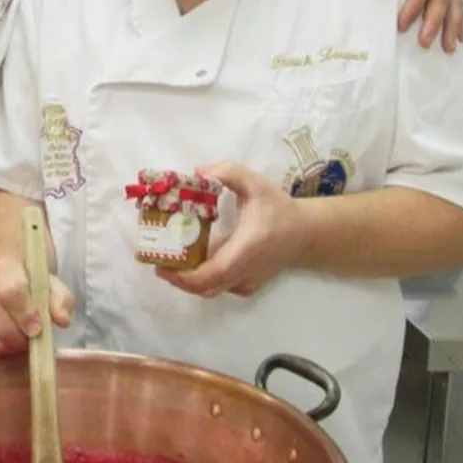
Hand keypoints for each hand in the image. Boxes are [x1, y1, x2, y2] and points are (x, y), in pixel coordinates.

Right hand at [0, 256, 73, 361]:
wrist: (0, 266)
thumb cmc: (28, 278)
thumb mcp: (51, 283)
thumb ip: (60, 299)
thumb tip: (61, 319)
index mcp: (6, 271)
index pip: (9, 293)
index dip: (24, 315)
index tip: (37, 330)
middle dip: (19, 339)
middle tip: (31, 339)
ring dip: (6, 348)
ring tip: (17, 341)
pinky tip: (1, 345)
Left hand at [157, 160, 306, 298]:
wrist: (305, 234)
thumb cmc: (278, 208)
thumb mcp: (255, 182)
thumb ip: (228, 172)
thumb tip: (197, 172)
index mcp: (248, 247)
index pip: (214, 272)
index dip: (185, 275)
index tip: (162, 263)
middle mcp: (246, 271)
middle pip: (205, 288)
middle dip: (177, 277)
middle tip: (157, 258)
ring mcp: (246, 283)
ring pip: (209, 290)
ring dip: (186, 278)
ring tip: (168, 258)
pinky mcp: (245, 286)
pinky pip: (217, 287)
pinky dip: (199, 278)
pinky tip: (188, 259)